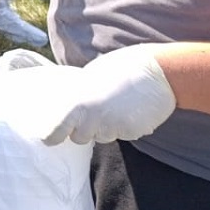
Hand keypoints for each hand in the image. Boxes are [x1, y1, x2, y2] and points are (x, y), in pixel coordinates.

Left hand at [35, 45, 176, 145]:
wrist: (158, 72)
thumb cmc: (122, 69)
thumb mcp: (91, 76)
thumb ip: (79, 94)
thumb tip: (68, 104)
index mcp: (79, 102)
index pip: (58, 129)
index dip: (53, 136)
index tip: (50, 139)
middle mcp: (93, 118)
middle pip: (80, 137)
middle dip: (85, 130)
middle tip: (96, 111)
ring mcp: (112, 127)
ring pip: (102, 136)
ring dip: (106, 127)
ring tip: (117, 106)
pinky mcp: (131, 132)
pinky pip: (122, 134)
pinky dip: (124, 126)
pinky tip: (131, 111)